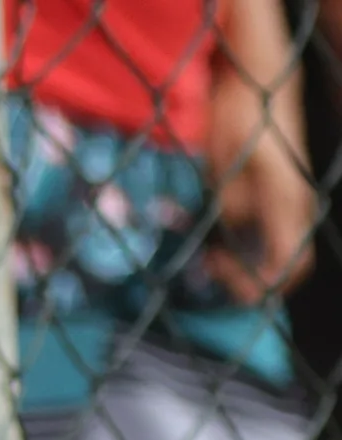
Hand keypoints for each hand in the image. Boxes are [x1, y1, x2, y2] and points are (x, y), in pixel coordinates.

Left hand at [208, 65, 313, 301]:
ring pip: (284, 254)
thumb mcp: (225, 164)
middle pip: (291, 265)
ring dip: (251, 266)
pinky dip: (252, 251)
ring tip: (212, 258)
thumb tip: (234, 234)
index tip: (217, 270)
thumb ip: (233, 206)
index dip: (256, 283)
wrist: (259, 84)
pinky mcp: (284, 198)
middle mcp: (298, 205)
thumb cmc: (241, 117)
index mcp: (287, 200)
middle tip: (213, 267)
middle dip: (253, 280)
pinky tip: (222, 244)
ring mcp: (295, 201)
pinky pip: (276, 238)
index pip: (288, 263)